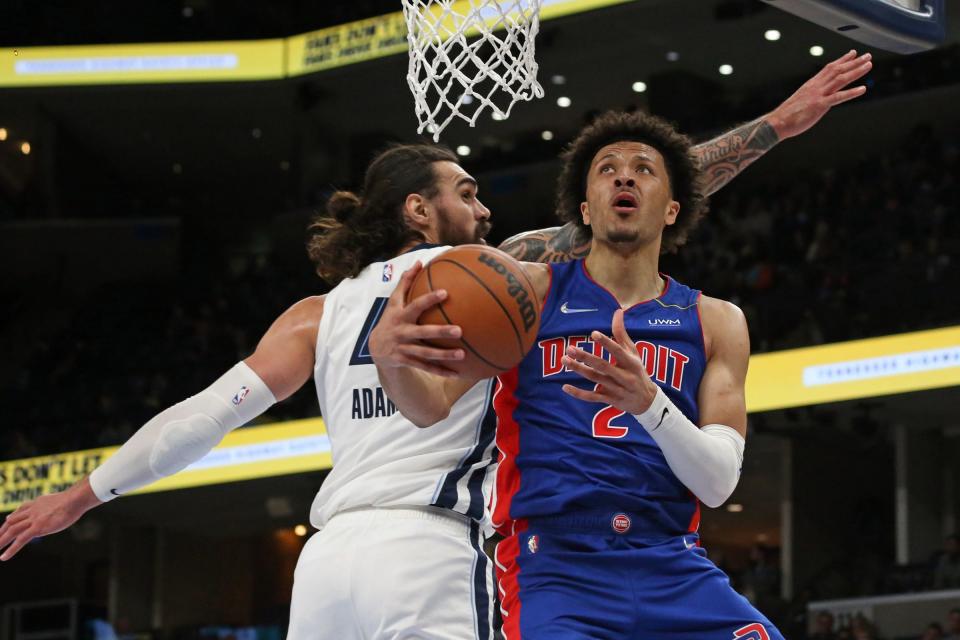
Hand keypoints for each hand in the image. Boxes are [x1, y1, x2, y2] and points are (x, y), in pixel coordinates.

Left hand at [0, 479, 99, 560]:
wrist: (75, 499)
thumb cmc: (75, 500)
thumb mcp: (62, 501)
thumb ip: (54, 505)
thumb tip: (58, 508)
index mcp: (38, 503)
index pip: (21, 509)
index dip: (13, 516)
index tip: (7, 520)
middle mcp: (32, 510)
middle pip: (12, 520)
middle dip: (2, 530)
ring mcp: (34, 519)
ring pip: (12, 530)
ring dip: (1, 540)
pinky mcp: (38, 528)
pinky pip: (20, 540)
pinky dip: (11, 549)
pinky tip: (3, 557)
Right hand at [368, 261, 464, 377]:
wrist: (376, 348)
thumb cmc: (391, 318)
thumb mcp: (394, 302)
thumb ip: (406, 282)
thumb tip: (419, 262)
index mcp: (401, 316)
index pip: (415, 305)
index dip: (429, 299)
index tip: (445, 293)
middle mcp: (402, 333)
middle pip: (422, 332)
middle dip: (440, 332)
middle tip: (459, 330)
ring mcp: (404, 349)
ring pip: (426, 354)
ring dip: (444, 355)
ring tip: (462, 354)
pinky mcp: (407, 362)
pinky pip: (426, 368)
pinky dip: (441, 371)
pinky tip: (458, 373)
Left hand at [560, 309, 659, 414]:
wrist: (646, 400)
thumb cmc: (637, 371)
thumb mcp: (633, 352)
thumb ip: (622, 333)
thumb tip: (618, 311)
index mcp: (631, 362)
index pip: (618, 351)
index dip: (606, 343)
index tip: (593, 333)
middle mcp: (624, 376)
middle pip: (602, 366)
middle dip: (585, 357)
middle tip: (570, 348)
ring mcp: (616, 389)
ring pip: (595, 379)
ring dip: (578, 370)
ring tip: (564, 360)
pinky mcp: (609, 399)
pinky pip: (592, 397)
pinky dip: (578, 393)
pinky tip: (565, 387)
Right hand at [766, 50, 871, 139]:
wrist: (777, 122)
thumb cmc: (787, 115)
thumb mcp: (801, 101)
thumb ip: (812, 97)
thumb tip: (818, 98)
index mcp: (811, 85)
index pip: (829, 68)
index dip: (842, 60)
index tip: (852, 53)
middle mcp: (816, 86)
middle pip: (837, 70)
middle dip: (853, 62)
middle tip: (867, 56)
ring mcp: (818, 95)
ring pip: (840, 79)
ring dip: (856, 71)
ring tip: (868, 65)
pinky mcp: (819, 106)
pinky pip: (838, 97)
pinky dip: (851, 92)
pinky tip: (863, 89)